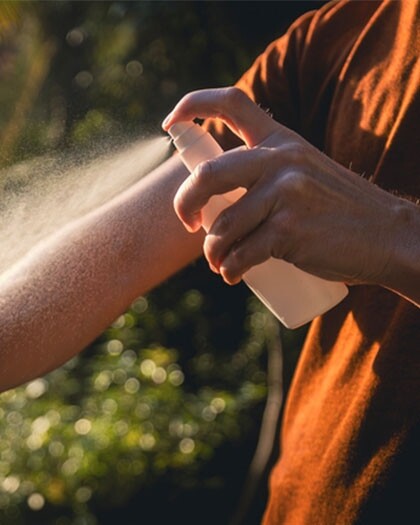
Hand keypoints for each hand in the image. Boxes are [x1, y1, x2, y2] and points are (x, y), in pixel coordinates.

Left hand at [163, 87, 418, 302]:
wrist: (387, 236)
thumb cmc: (339, 210)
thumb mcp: (306, 172)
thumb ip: (269, 173)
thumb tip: (215, 203)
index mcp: (282, 139)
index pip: (231, 102)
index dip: (191, 105)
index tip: (170, 123)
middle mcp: (281, 160)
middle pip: (207, 175)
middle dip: (184, 204)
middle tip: (188, 223)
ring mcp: (285, 194)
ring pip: (222, 227)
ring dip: (213, 253)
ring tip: (221, 263)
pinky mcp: (289, 230)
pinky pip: (241, 253)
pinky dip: (230, 269)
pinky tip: (233, 274)